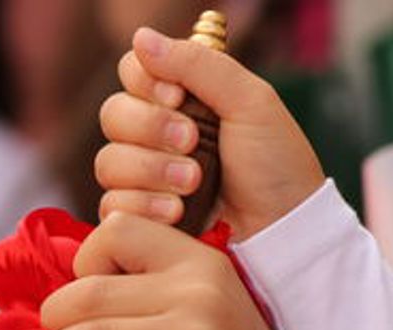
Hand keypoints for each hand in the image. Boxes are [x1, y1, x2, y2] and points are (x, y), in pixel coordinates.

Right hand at [95, 27, 325, 239]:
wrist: (284, 231)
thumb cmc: (276, 166)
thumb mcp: (250, 102)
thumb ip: (198, 64)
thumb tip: (142, 35)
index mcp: (183, 99)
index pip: (133, 72)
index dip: (146, 83)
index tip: (178, 97)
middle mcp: (158, 134)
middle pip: (113, 115)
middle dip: (151, 128)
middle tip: (191, 142)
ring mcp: (147, 178)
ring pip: (109, 161)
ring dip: (152, 170)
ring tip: (193, 183)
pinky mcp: (142, 218)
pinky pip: (111, 205)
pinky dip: (144, 205)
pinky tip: (178, 212)